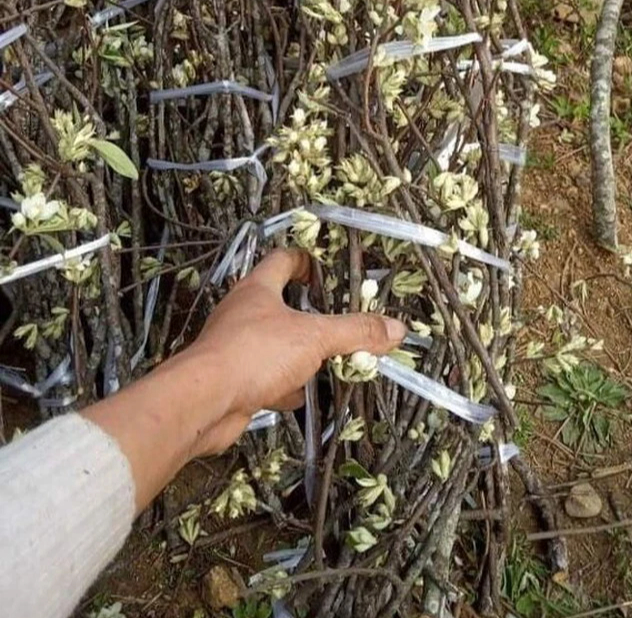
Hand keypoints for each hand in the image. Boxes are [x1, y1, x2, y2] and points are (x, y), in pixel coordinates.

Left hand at [83, 247, 405, 511]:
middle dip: (307, 314)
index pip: (282, 260)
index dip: (305, 260)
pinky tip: (297, 395)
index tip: (325, 269)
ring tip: (324, 360)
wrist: (204, 404)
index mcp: (258, 289)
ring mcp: (234, 347)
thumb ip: (355, 332)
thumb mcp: (314, 338)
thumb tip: (396, 327)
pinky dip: (281, 385)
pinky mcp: (231, 380)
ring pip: (272, 344)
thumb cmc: (253, 353)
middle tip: (335, 320)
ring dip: (295, 353)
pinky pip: (263, 376)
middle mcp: (242, 313)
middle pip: (278, 303)